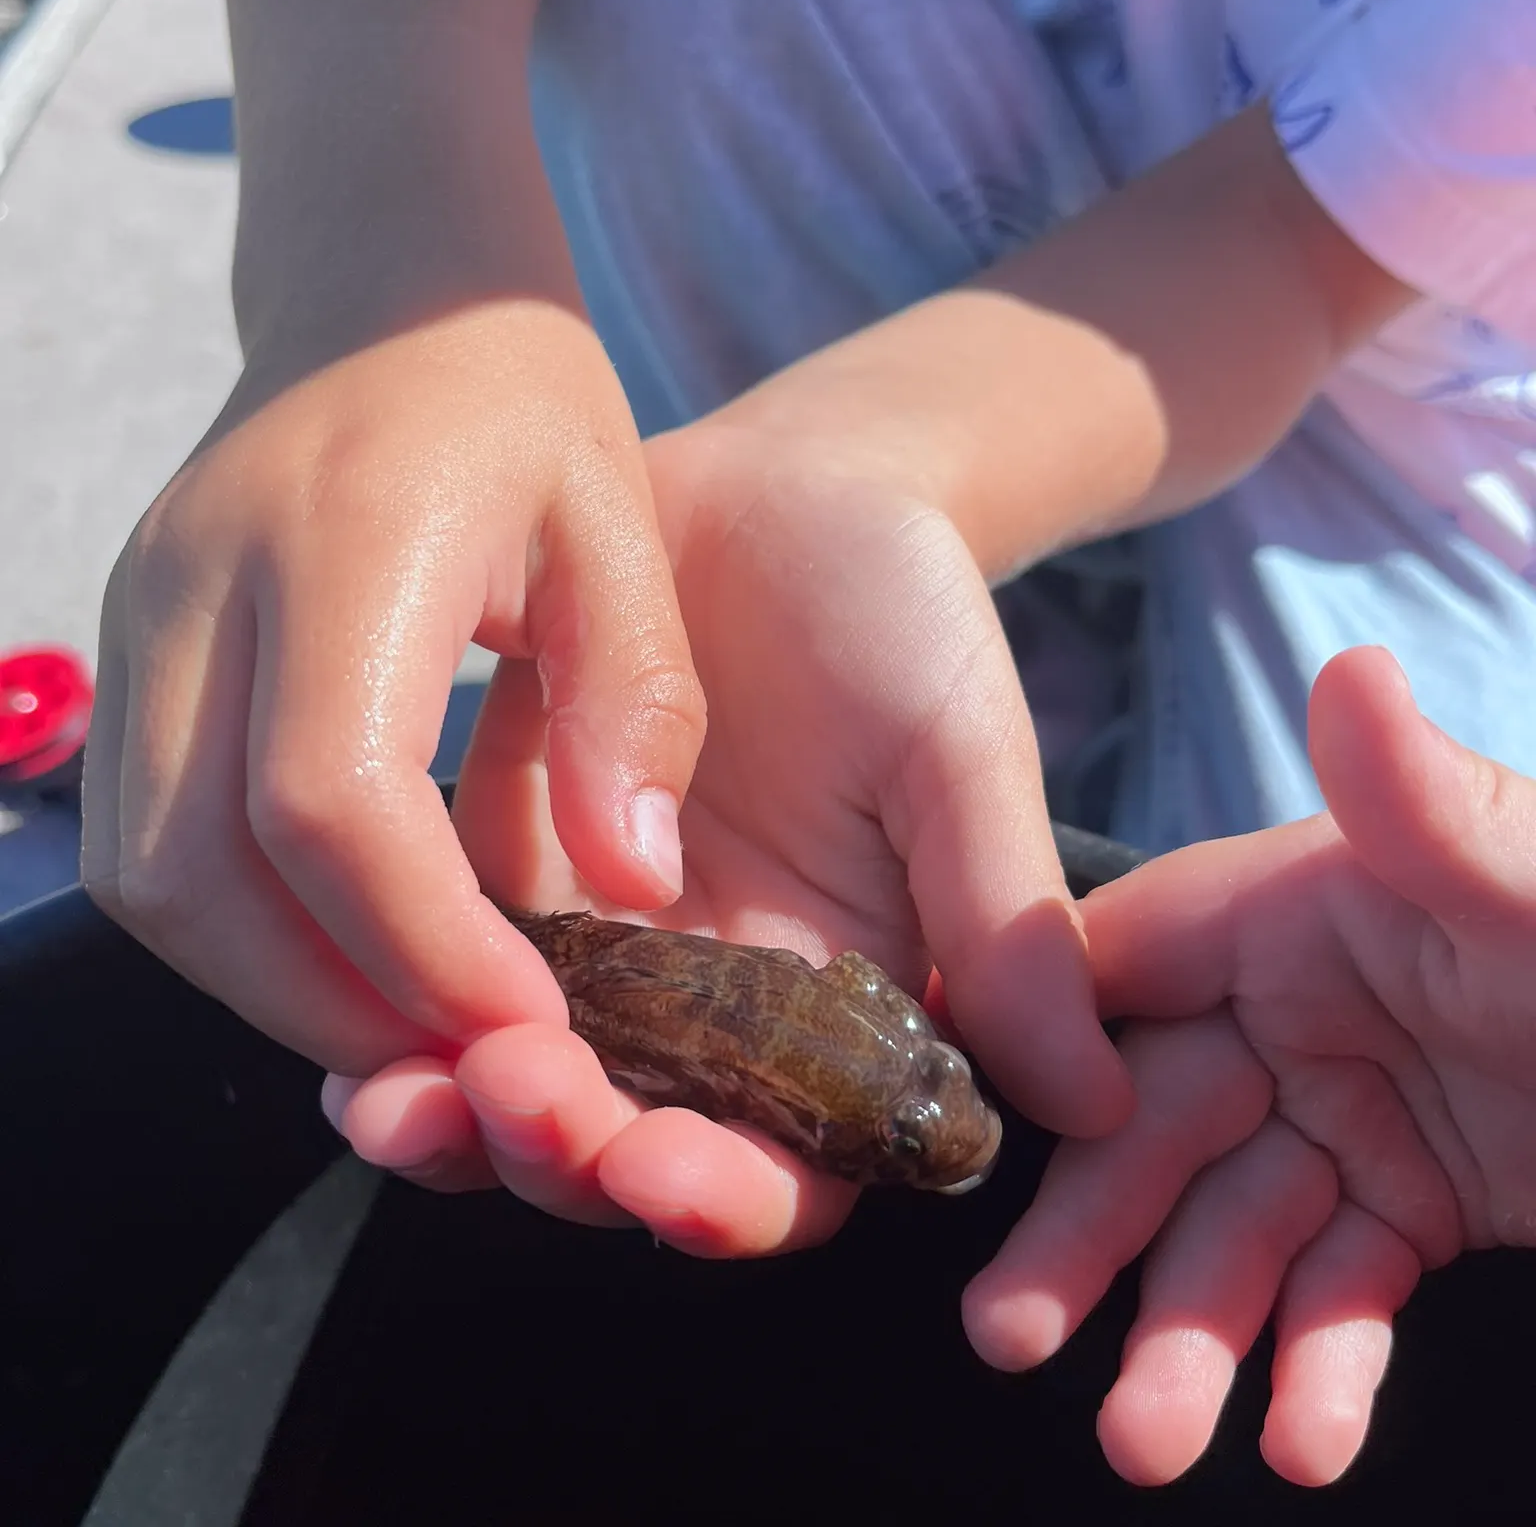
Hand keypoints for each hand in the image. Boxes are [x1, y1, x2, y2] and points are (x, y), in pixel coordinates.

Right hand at [83, 302, 704, 1084]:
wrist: (384, 298)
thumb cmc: (519, 403)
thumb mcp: (618, 523)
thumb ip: (635, 699)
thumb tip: (631, 883)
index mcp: (343, 543)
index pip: (331, 801)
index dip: (423, 943)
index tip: (526, 1015)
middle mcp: (201, 587)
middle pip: (201, 874)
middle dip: (334, 1001)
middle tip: (463, 1053)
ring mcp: (140, 617)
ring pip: (146, 879)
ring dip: (273, 983)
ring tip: (408, 1016)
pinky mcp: (130, 648)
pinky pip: (143, 838)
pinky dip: (237, 927)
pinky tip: (344, 938)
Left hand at [334, 391, 1132, 1252]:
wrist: (792, 497)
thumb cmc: (909, 621)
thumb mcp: (965, 759)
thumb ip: (1008, 923)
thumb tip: (1099, 1100)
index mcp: (840, 1017)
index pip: (788, 1168)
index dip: (730, 1202)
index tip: (669, 1176)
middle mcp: (721, 1014)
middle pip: (634, 1151)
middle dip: (570, 1163)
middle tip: (522, 1108)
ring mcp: (614, 954)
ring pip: (529, 1086)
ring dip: (465, 1120)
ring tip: (404, 1108)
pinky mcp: (524, 879)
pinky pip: (449, 975)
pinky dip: (402, 1014)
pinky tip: (352, 1035)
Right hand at [963, 645, 1535, 1486]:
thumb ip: (1436, 808)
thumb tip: (1352, 671)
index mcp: (1302, 908)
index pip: (1126, 963)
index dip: (1035, 1042)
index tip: (951, 1127)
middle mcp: (1305, 1010)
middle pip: (1156, 1122)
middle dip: (1087, 1234)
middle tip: (1011, 1335)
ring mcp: (1358, 1116)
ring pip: (1237, 1230)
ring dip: (1190, 1336)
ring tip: (1152, 1439)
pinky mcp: (1419, 1210)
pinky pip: (1340, 1291)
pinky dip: (1318, 1365)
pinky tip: (1303, 1438)